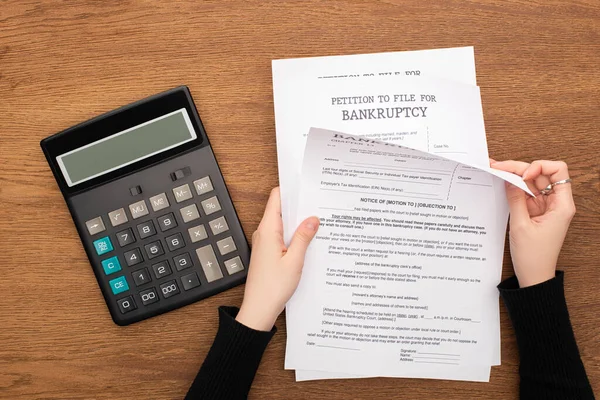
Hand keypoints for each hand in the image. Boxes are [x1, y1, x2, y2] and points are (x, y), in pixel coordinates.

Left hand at [236, 187, 319, 330]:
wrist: (259, 309)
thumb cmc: (273, 288)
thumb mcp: (295, 260)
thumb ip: (304, 237)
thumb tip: (313, 218)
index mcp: (268, 230)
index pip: (277, 198)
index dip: (291, 190)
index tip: (307, 186)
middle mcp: (264, 233)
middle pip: (282, 210)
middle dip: (300, 207)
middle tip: (320, 205)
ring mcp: (265, 243)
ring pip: (284, 224)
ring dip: (299, 224)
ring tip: (318, 222)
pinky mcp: (268, 253)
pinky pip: (283, 237)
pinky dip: (295, 236)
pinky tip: (309, 241)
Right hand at [490, 159, 575, 286]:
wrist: (534, 276)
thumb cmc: (534, 257)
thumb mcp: (521, 226)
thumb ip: (515, 199)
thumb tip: (508, 179)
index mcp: (562, 205)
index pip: (558, 171)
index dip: (539, 167)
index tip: (523, 176)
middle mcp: (556, 203)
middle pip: (541, 174)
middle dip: (520, 168)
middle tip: (498, 166)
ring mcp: (545, 206)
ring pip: (532, 182)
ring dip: (514, 175)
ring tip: (496, 170)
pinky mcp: (535, 211)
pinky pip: (525, 193)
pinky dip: (513, 187)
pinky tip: (501, 182)